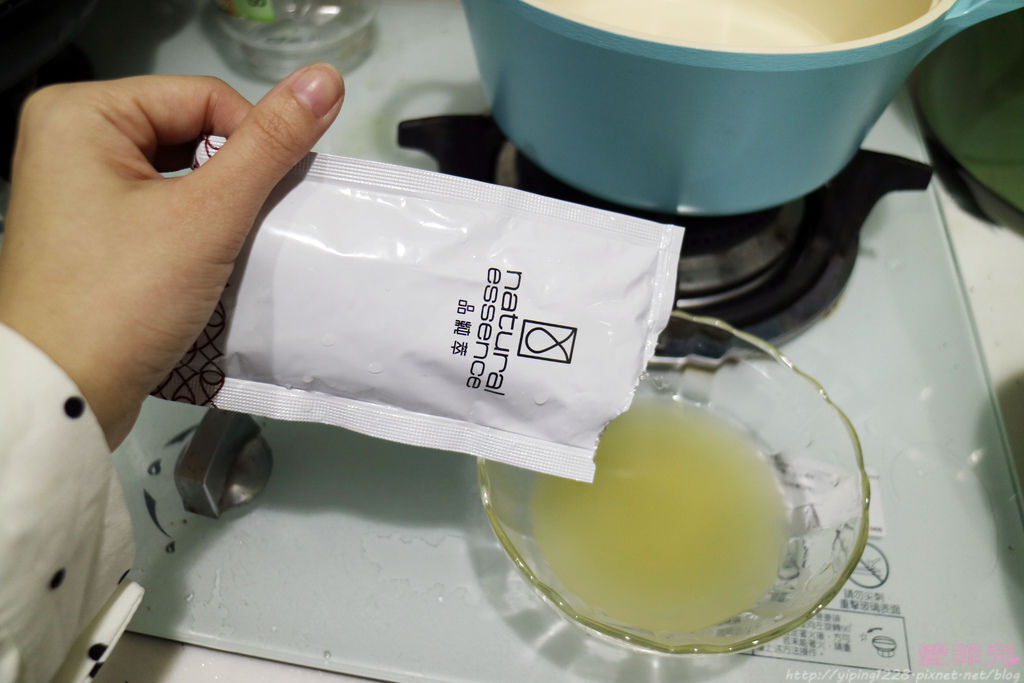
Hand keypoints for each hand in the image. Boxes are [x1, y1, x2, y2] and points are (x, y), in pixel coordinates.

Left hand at [0, 64, 343, 447]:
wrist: (64, 396)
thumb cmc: (120, 302)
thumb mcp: (208, 216)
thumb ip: (270, 144)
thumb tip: (325, 79)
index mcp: (81, 114)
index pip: (205, 96)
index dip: (254, 141)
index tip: (276, 195)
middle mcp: (69, 139)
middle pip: (190, 130)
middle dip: (234, 177)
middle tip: (252, 225)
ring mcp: (77, 186)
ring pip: (180, 170)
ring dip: (220, 205)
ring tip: (232, 246)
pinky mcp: (91, 228)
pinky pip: (162, 204)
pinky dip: (196, 227)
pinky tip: (211, 260)